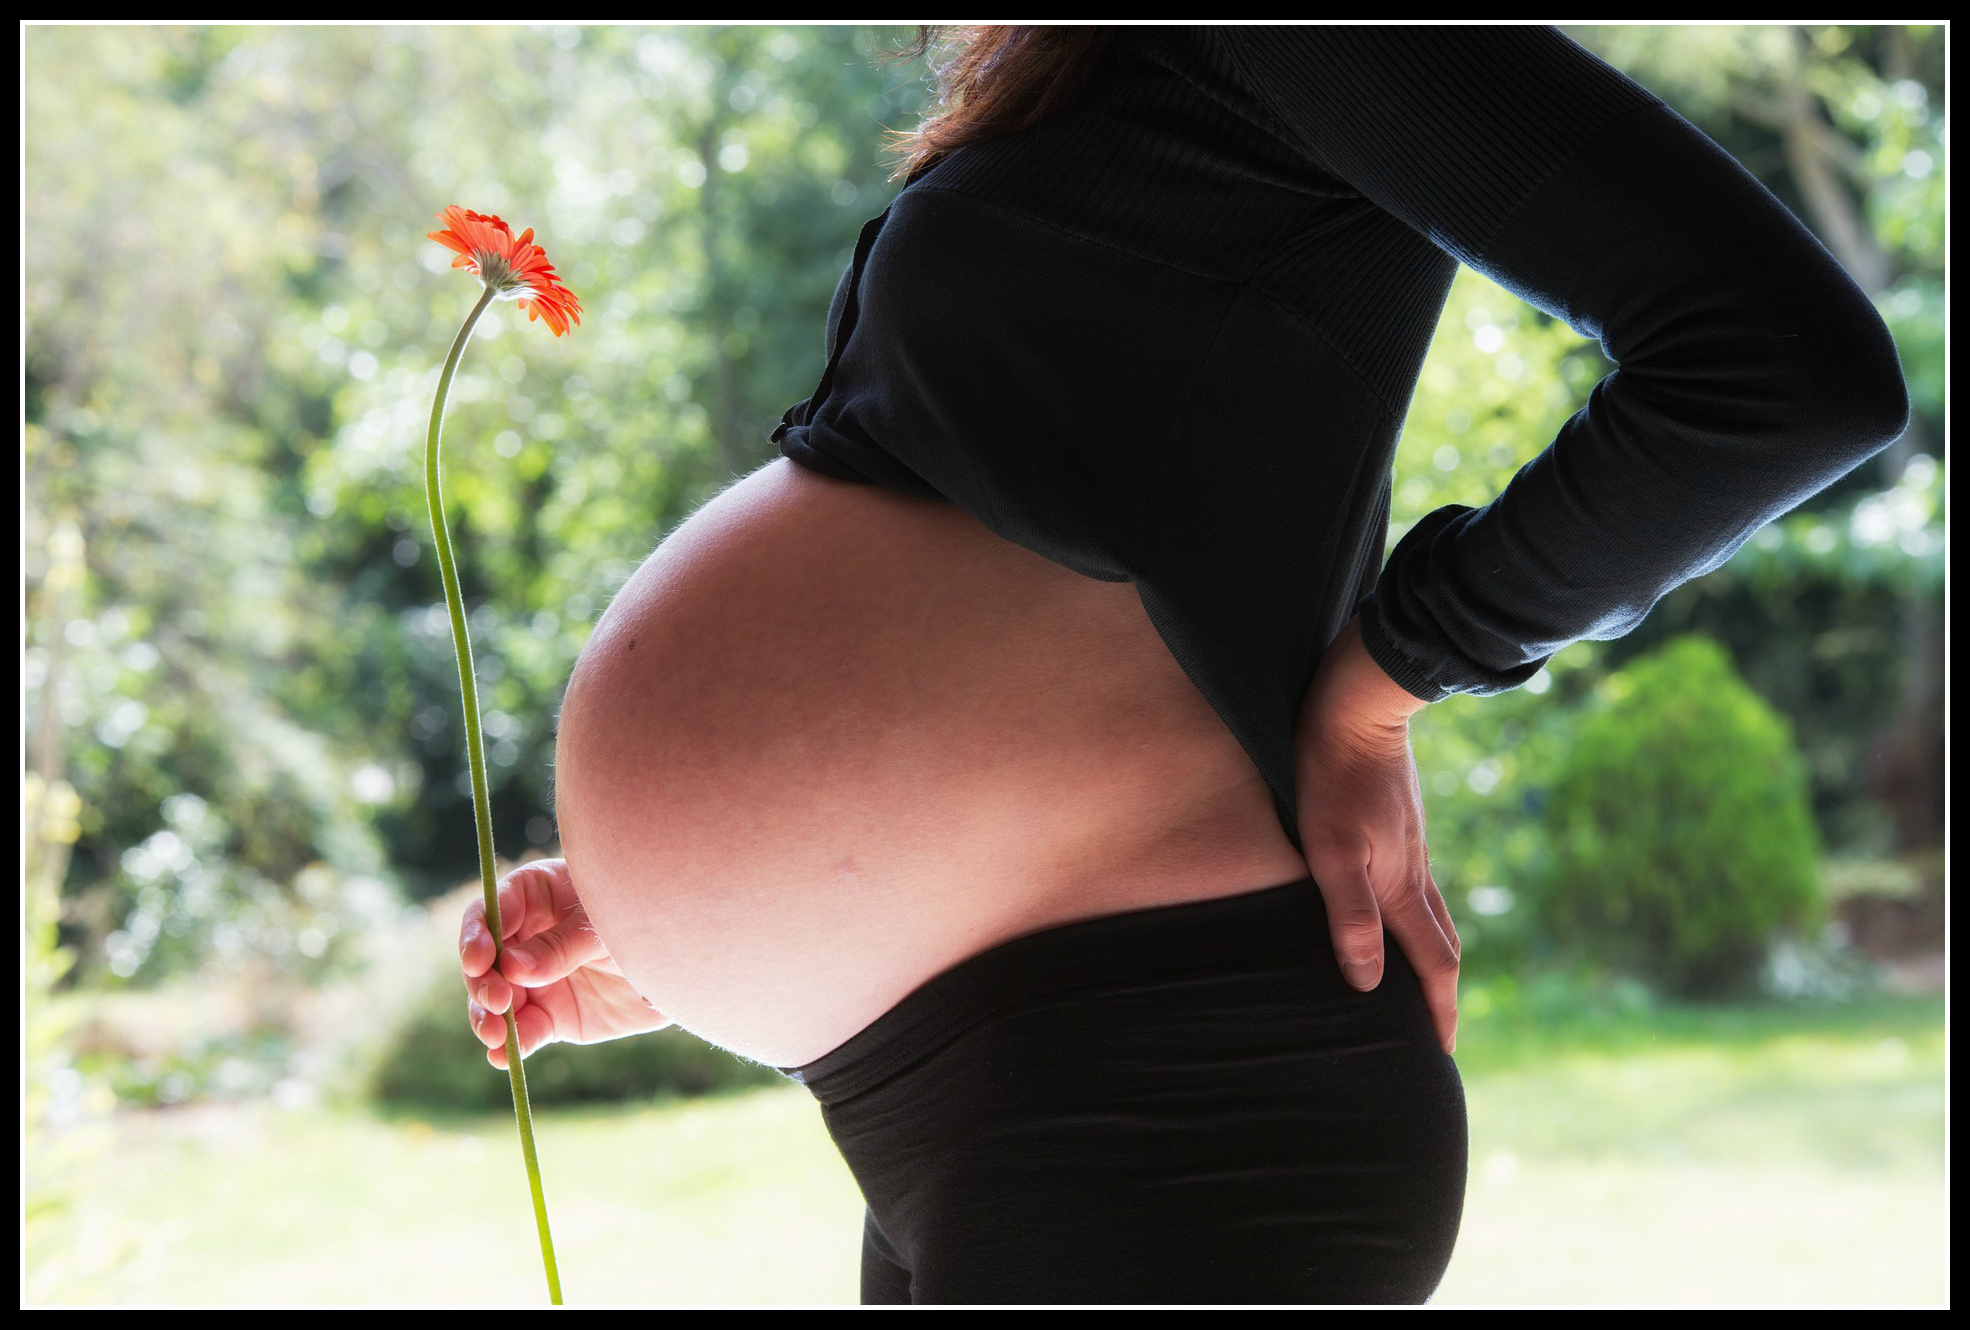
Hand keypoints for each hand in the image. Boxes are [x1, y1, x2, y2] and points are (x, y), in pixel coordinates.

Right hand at [460, 856, 672, 1068]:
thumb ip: (563, 947)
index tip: (480, 958)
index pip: (493, 910)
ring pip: (494, 1000)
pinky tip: (502, 1056)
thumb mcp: (606, 928)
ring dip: (486, 1018)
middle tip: (497, 999)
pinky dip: (511, 1045)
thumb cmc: (646, 923)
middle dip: (482, 981)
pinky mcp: (550, 1016)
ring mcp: (535, 980)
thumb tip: (512, 968)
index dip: (478, 933)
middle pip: (484, 959)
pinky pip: (522, 1031)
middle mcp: (526, 938)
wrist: (685, 967)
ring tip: (494, 1034)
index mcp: (537, 896)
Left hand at [1293, 615, 1459, 1054]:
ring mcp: (1411, 844)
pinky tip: (1393, 911)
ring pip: (1429, 912)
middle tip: (1436, 1031)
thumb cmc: (1331, 777)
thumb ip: (1350, 916)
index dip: (1437, 1010)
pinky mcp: (1398, 822)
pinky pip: (1415, 884)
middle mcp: (1416, 870)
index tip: (1439, 1053)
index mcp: (1403, 885)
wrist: (1356, 706)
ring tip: (1417, 982)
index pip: (1432, 963)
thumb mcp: (1330, 851)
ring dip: (1428, 954)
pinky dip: (1413, 916)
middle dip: (1442, 992)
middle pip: (1441, 943)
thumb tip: (1370, 983)